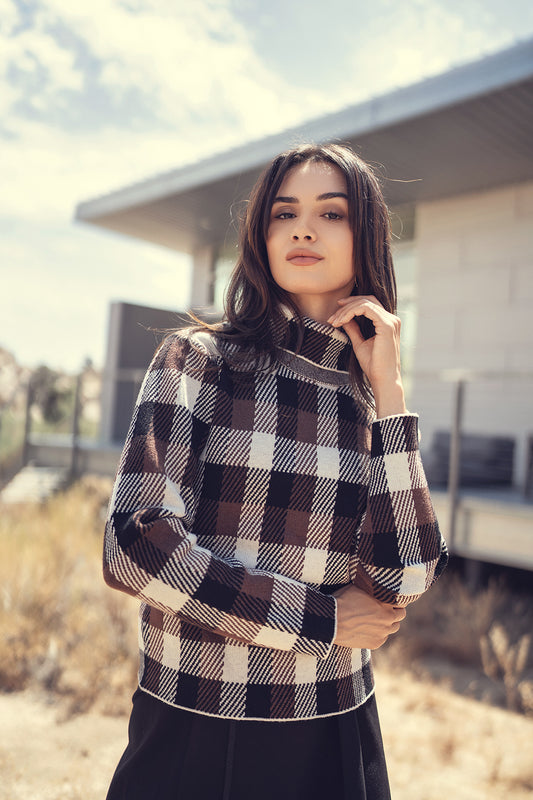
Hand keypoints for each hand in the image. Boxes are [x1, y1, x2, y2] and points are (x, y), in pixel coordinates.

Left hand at [328, 296, 405, 417]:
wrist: (383, 380)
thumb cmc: (374, 366)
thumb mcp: (360, 343)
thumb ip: (354, 329)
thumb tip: (344, 319)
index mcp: (387, 323)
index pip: (370, 304)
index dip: (351, 304)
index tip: (335, 313)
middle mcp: (392, 319)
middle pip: (367, 300)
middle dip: (347, 306)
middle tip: (332, 318)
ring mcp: (391, 321)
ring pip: (365, 303)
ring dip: (346, 310)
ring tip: (334, 322)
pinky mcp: (387, 325)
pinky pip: (366, 309)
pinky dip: (351, 312)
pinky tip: (341, 321)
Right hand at [333, 584, 405, 649]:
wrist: (331, 621)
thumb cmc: (342, 601)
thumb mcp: (359, 588)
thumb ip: (372, 588)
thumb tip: (376, 583)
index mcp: (387, 604)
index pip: (400, 602)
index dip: (395, 599)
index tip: (389, 598)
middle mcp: (389, 619)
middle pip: (400, 615)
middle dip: (394, 611)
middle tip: (384, 608)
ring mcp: (383, 633)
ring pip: (393, 628)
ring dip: (388, 623)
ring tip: (377, 619)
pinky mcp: (375, 644)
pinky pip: (383, 638)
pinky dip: (379, 633)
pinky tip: (369, 628)